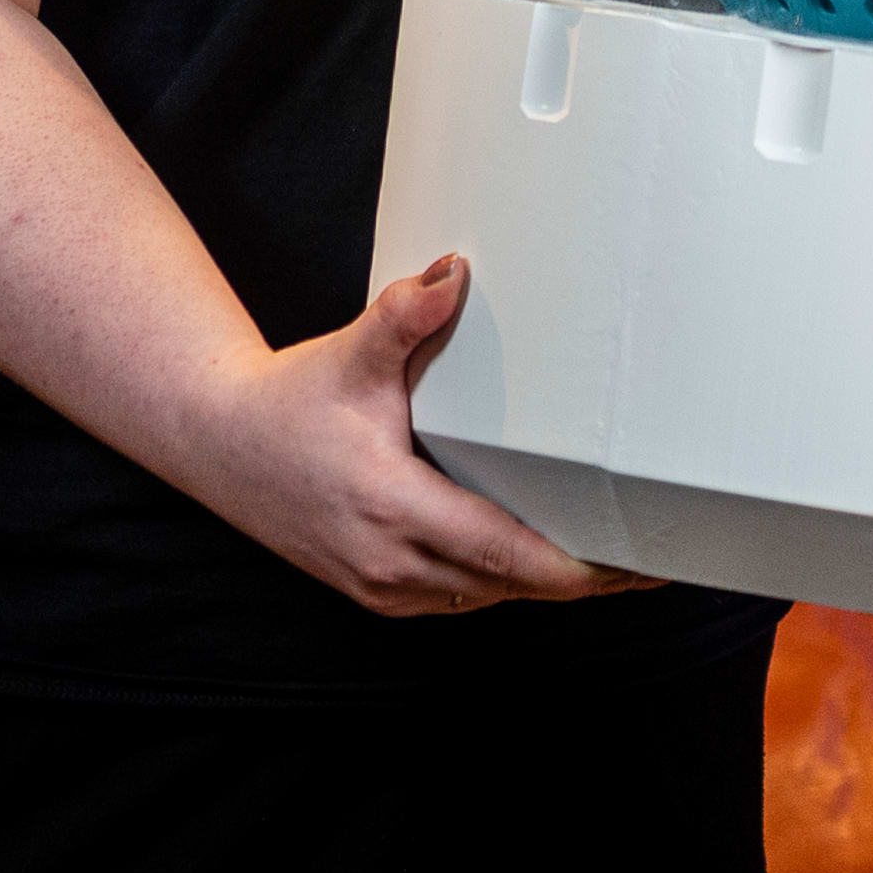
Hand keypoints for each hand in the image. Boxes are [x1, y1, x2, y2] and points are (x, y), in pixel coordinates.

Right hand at [169, 256, 661, 618]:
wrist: (221, 444)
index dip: (577, 566)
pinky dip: (505, 583)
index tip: (633, 561)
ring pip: (490, 598)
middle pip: (513, 585)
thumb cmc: (290, 400)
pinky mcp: (378, 594)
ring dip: (547, 583)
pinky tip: (543, 562)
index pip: (507, 552)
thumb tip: (453, 273)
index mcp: (394, 507)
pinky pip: (460, 599)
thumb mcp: (350, 354)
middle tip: (651, 554)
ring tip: (615, 561)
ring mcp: (384, 588)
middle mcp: (392, 563)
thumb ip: (402, 315)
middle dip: (584, 576)